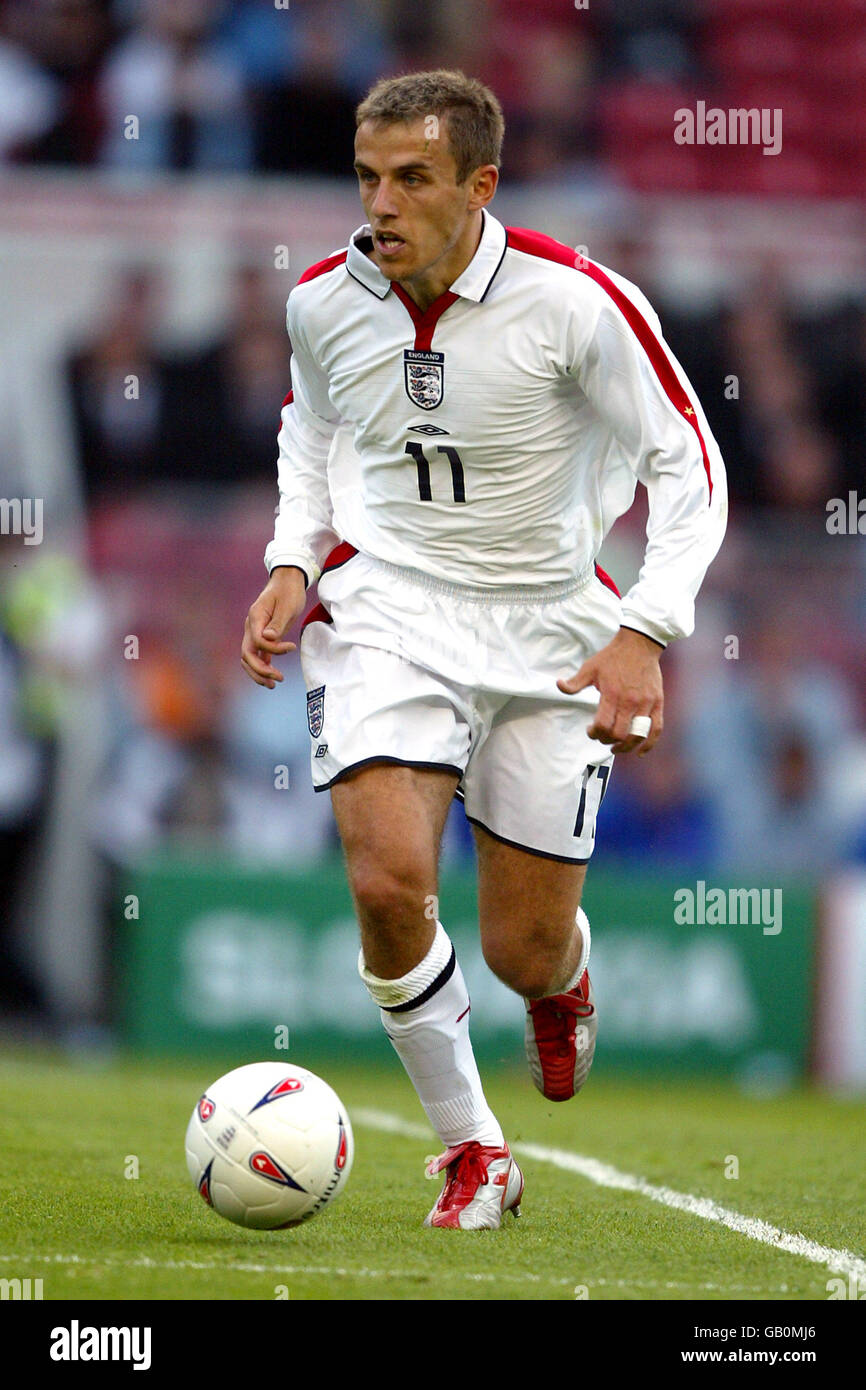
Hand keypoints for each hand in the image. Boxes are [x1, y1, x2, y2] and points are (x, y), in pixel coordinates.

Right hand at [241, 567, 307, 687]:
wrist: (288, 581)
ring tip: (273, 685)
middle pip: (247, 654)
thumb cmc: (289, 591)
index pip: (257, 641)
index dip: (273, 649)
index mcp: (255, 618)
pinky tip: (271, 678)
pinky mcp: (262, 636)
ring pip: (249, 658)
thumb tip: (268, 638)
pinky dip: (262, 667)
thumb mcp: (287, 605)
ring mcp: (255, 632)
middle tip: (278, 679)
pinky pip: (258, 655)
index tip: (292, 648)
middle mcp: (251, 626)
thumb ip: (277, 623)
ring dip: (258, 673)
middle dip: (260, 670)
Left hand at [557, 626, 663, 754]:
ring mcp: (645, 703)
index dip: (594, 734)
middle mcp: (630, 701)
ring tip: (616, 747)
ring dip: (625, 747)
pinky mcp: (657, 703)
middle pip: (619, 734)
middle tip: (602, 737)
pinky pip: (656, 729)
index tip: (590, 730)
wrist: (639, 644)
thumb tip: (558, 685)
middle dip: (607, 740)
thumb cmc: (612, 657)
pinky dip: (649, 744)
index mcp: (612, 694)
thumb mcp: (590, 667)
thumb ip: (575, 682)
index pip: (603, 725)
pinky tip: (640, 752)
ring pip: (637, 735)